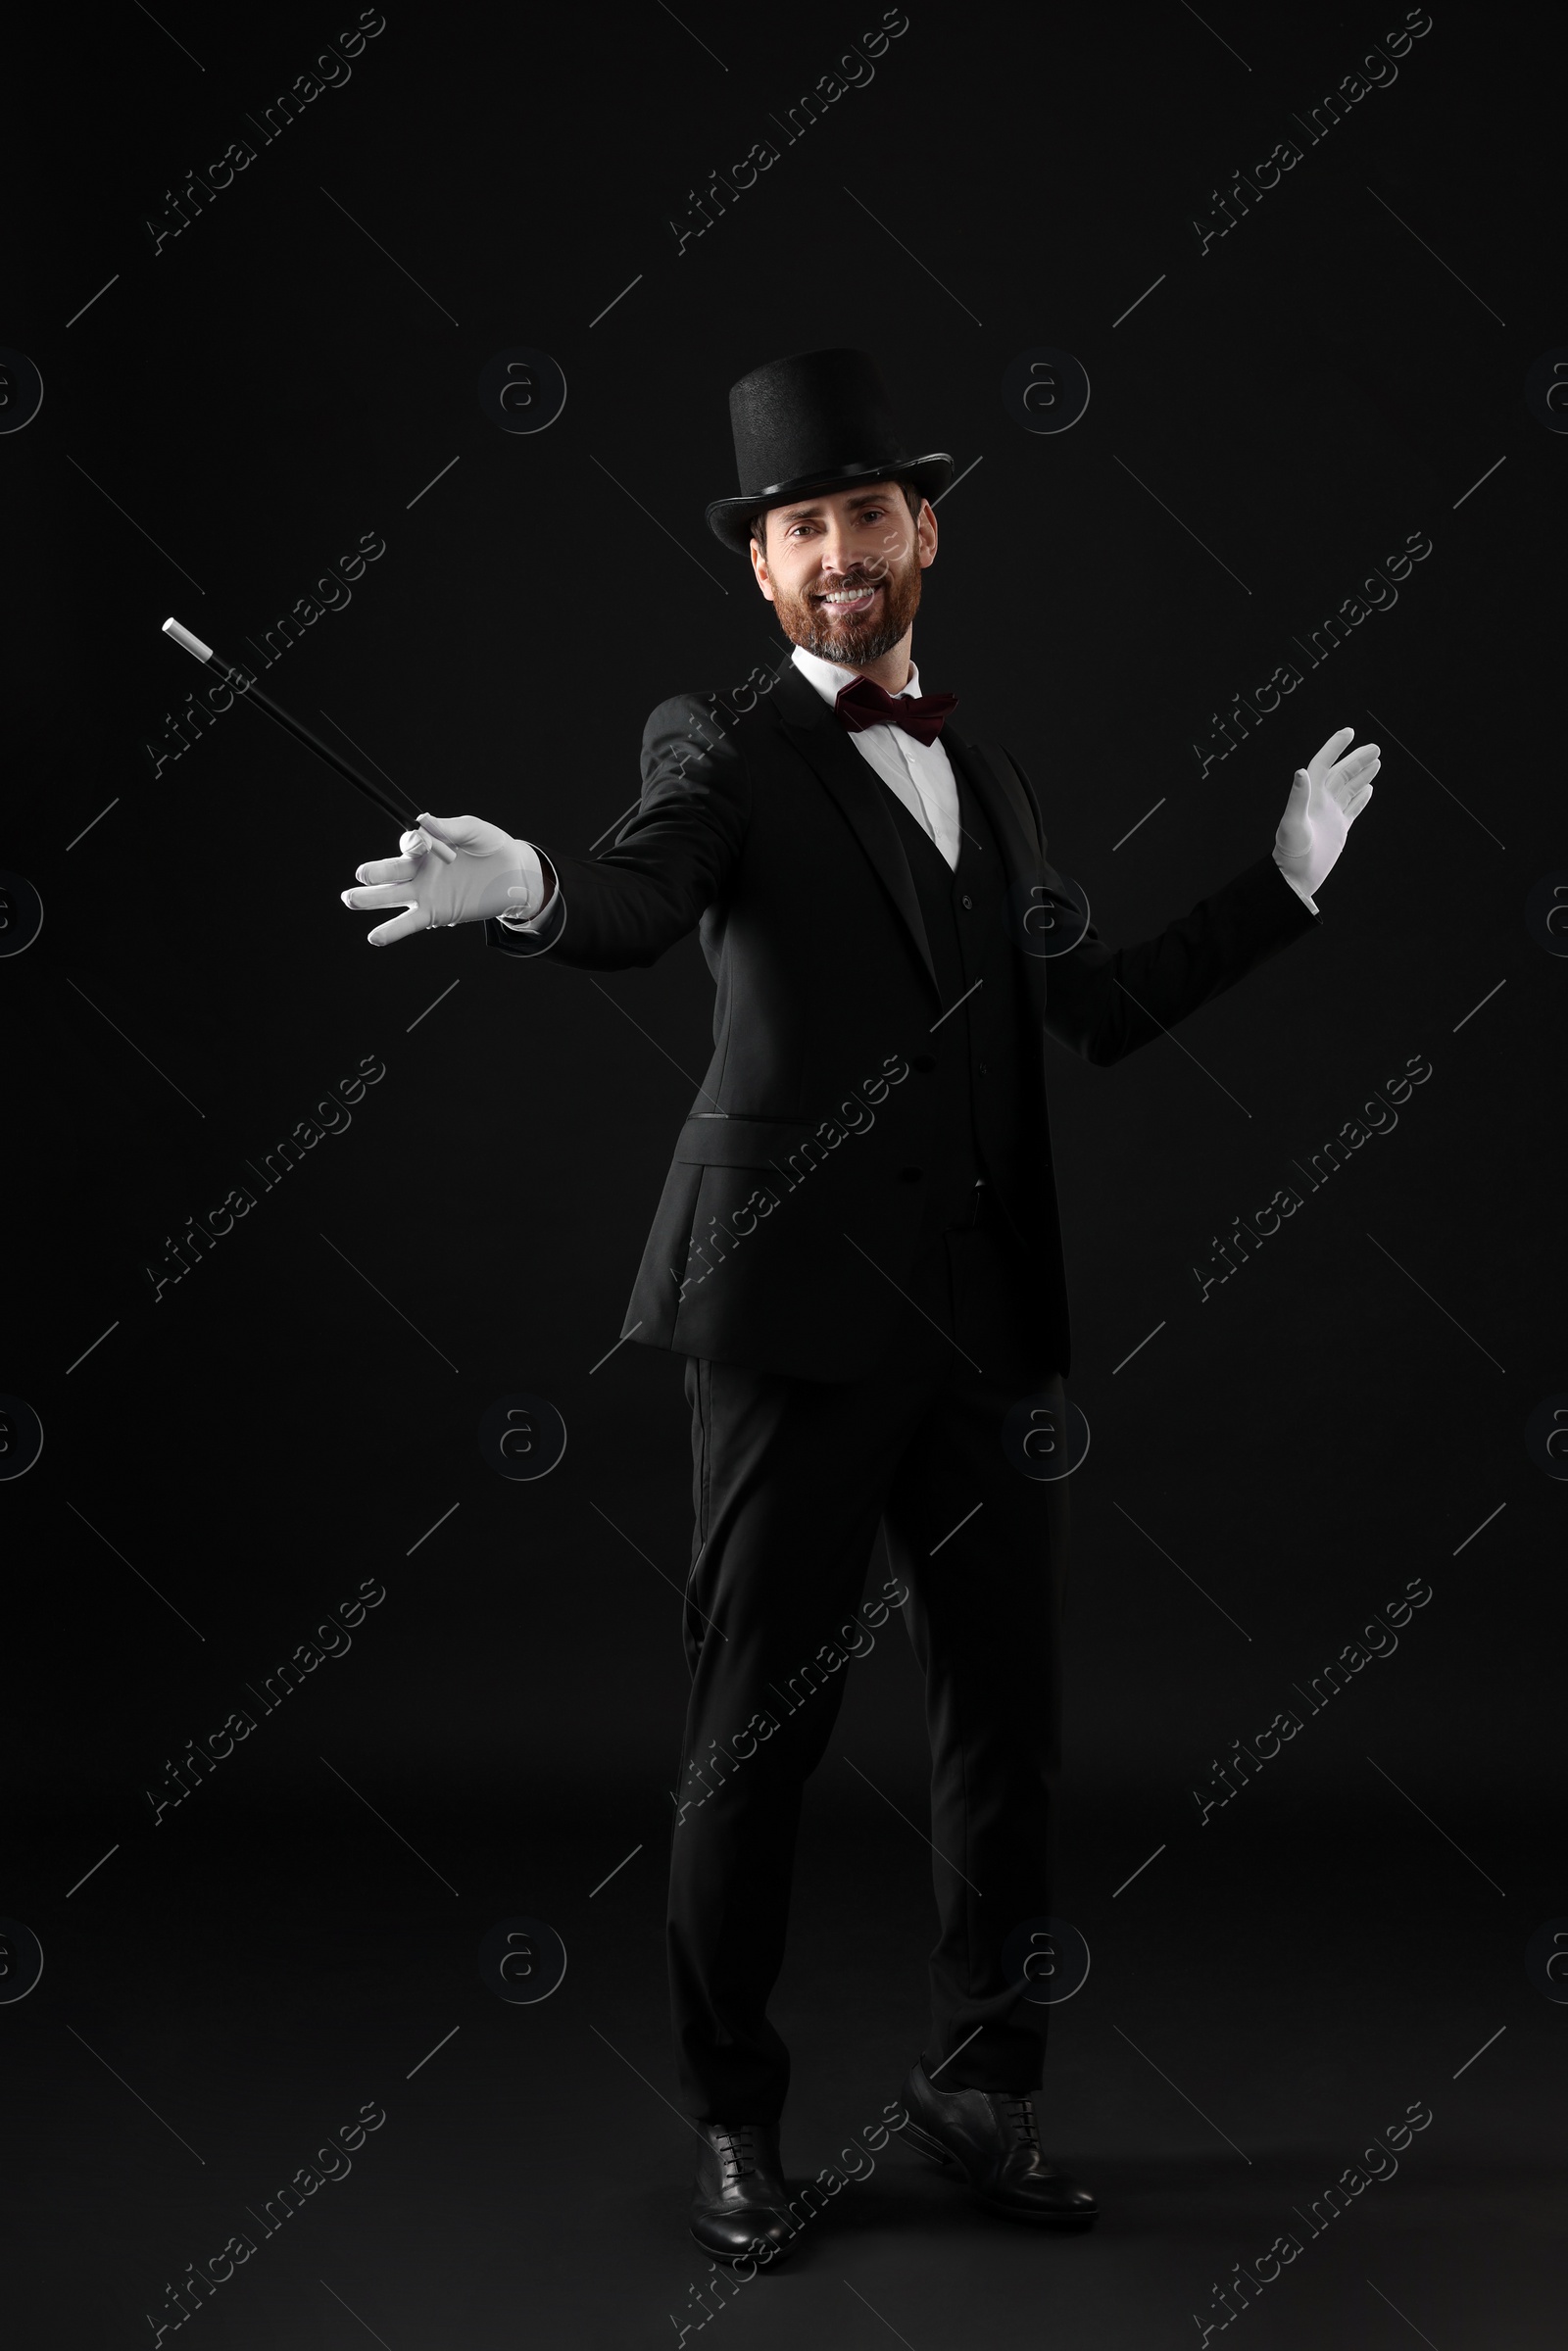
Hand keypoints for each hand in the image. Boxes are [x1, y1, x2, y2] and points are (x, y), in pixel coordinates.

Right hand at [340, 812, 541, 944]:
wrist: (515, 875)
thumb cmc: (492, 847)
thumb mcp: (474, 831)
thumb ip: (449, 828)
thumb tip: (423, 821)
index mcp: (428, 846)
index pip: (409, 844)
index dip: (412, 844)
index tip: (422, 845)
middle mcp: (421, 869)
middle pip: (392, 870)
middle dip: (376, 872)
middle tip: (362, 875)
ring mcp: (425, 893)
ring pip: (392, 896)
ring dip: (371, 899)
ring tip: (350, 900)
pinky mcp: (435, 914)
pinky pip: (410, 923)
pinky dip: (392, 931)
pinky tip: (375, 937)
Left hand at [1273, 726, 1378, 899]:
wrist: (1295, 879)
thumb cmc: (1290, 854)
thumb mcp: (1292, 825)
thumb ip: (1297, 798)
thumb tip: (1301, 772)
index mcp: (1310, 797)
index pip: (1323, 764)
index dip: (1335, 747)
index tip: (1349, 732)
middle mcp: (1320, 803)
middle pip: (1341, 774)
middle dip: (1357, 759)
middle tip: (1376, 748)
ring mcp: (1330, 815)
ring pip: (1349, 788)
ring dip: (1362, 774)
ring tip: (1377, 762)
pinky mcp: (1338, 829)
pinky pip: (1352, 809)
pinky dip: (1361, 798)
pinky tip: (1369, 789)